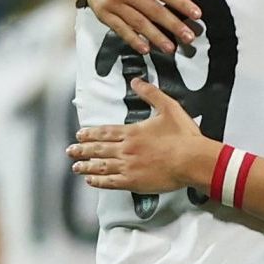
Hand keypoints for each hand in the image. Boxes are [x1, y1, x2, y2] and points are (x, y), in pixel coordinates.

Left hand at [70, 77, 218, 194]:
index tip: (80, 135)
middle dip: (82, 150)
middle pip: (98, 149)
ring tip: (76, 166)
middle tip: (71, 151)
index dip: (90, 134)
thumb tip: (136, 81)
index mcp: (132, 132)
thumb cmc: (184, 137)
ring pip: (100, 166)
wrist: (193, 160)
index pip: (104, 132)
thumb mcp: (169, 108)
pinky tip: (91, 181)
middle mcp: (126, 149)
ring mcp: (128, 166)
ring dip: (86, 166)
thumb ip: (151, 94)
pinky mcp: (134, 182)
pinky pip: (110, 182)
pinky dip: (98, 181)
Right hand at [76, 0, 200, 55]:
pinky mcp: (103, 12)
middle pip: (154, 10)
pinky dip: (133, 40)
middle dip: (174, 25)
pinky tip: (145, 49)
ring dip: (156, 37)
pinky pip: (120, 29)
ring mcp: (113, 2)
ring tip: (171, 48)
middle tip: (189, 37)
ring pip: (138, 22)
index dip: (182, 4)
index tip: (197, 15)